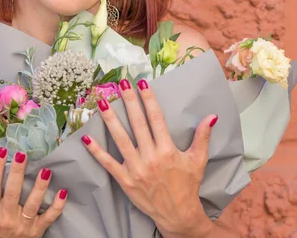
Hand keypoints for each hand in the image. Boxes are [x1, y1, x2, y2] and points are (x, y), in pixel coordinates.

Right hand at [0, 147, 67, 237]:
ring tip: (46, 169)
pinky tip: (63, 192)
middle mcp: (6, 218)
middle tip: (22, 154)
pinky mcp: (37, 231)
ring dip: (40, 187)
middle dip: (17, 173)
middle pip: (12, 192)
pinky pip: (49, 218)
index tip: (1, 151)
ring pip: (33, 204)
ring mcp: (23, 225)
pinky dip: (57, 207)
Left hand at [82, 79, 216, 236]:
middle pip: (137, 123)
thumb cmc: (188, 185)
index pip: (156, 118)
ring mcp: (136, 168)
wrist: (178, 214)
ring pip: (120, 139)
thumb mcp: (198, 160)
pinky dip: (96, 151)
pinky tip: (86, 138)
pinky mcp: (125, 180)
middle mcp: (151, 157)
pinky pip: (108, 163)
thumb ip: (202, 137)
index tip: (141, 82)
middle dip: (128, 102)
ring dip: (110, 120)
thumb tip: (211, 116)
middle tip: (120, 84)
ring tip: (101, 102)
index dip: (148, 99)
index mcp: (168, 149)